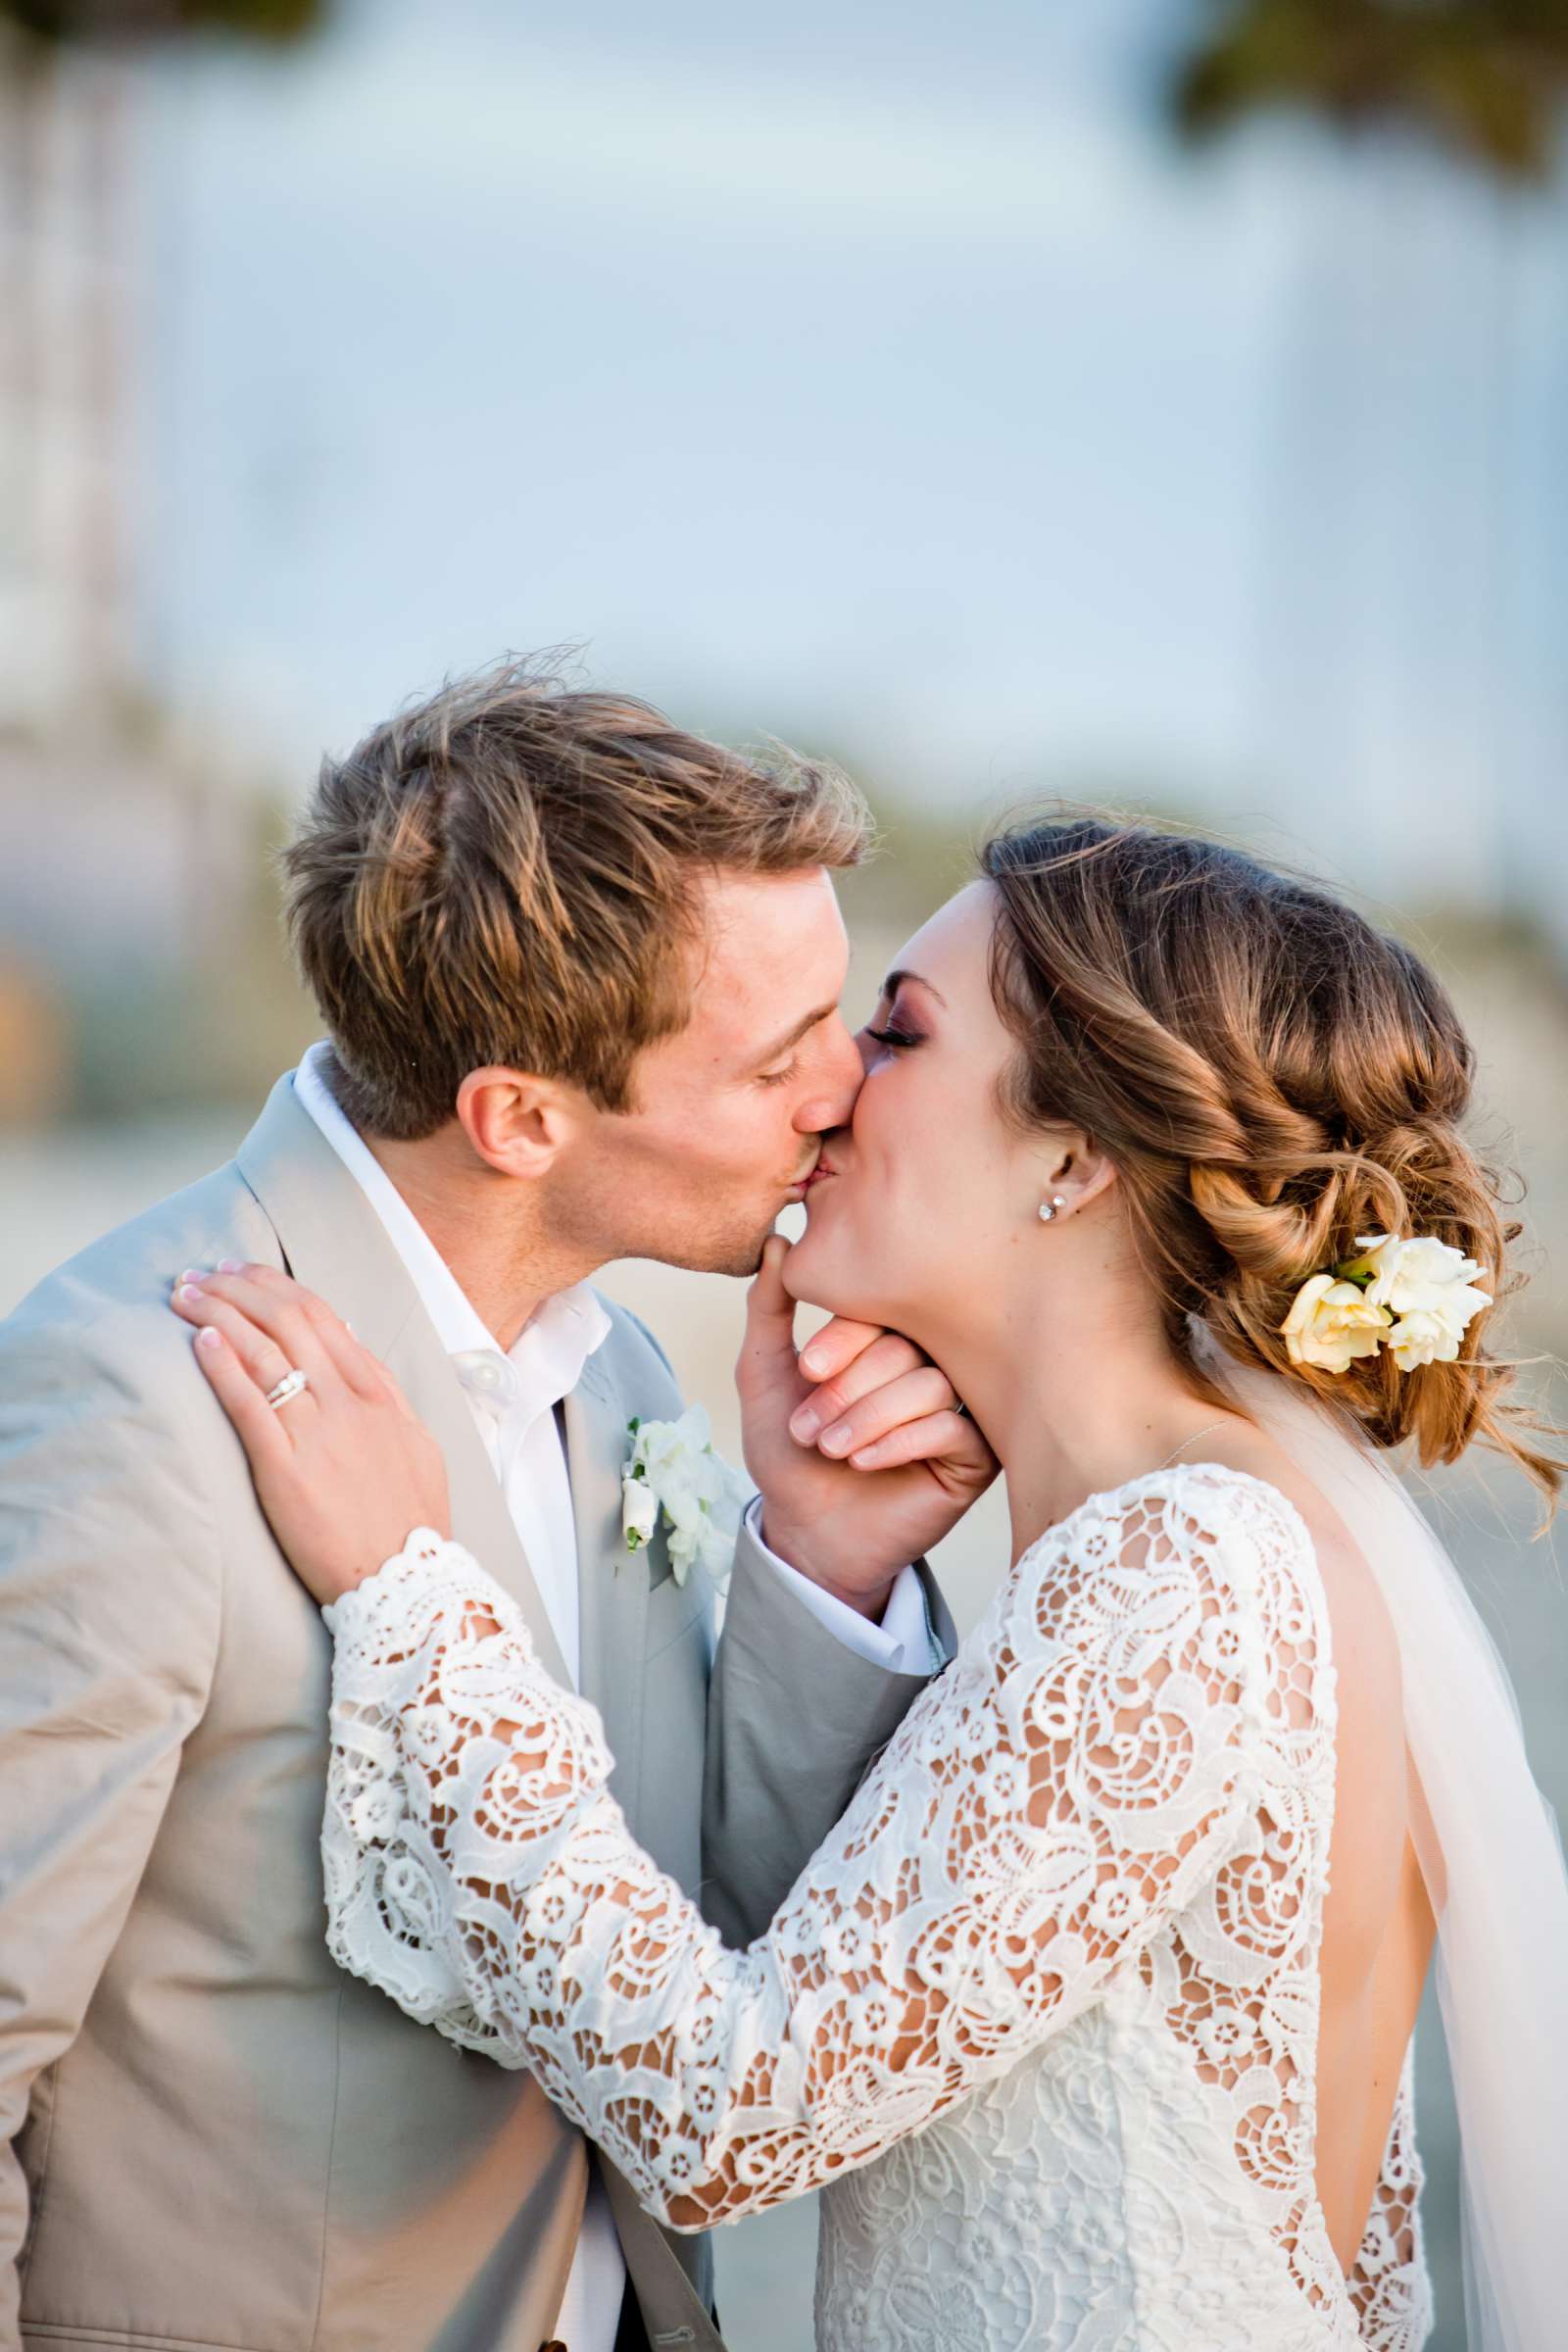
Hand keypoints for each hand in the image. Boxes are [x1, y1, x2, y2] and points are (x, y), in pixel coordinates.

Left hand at [170, 1261, 449, 1604]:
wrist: (407, 1581)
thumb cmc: (411, 1520)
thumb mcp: (416, 1444)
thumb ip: (385, 1394)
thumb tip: (354, 1350)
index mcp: (380, 1394)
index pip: (323, 1318)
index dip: (277, 1287)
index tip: (244, 1273)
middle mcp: (349, 1404)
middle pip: (287, 1323)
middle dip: (238, 1288)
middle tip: (202, 1274)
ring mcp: (319, 1435)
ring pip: (265, 1353)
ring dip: (219, 1315)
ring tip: (185, 1295)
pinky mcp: (286, 1471)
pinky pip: (251, 1406)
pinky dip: (224, 1367)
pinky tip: (200, 1341)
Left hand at [736, 1236, 997, 1617]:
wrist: (804, 1529)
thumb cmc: (790, 1452)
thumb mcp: (765, 1371)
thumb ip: (769, 1306)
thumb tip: (778, 1240)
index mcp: (889, 1333)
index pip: (885, 1306)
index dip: (845, 1336)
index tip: (807, 1371)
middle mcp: (930, 1362)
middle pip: (908, 1347)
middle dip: (849, 1388)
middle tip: (809, 1427)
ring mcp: (957, 1406)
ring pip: (930, 1385)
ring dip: (869, 1418)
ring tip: (832, 1448)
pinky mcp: (976, 1455)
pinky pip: (953, 1428)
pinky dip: (899, 1441)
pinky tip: (863, 1461)